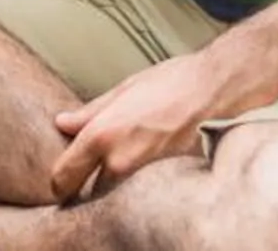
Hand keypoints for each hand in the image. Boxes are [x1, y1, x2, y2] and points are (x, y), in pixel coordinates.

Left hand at [48, 50, 236, 200]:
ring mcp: (144, 176)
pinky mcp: (166, 184)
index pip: (64, 176)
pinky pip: (139, 190)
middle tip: (87, 169)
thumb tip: (63, 123)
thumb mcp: (125, 89)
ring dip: (109, 184)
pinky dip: (134, 185)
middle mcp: (120, 161)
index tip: (59, 177)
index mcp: (103, 135)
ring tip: (119, 162)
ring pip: (113, 193)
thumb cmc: (175, 83)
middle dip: (83, 184)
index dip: (58, 180)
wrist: (219, 91)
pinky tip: (142, 165)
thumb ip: (90, 112)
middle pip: (86, 191)